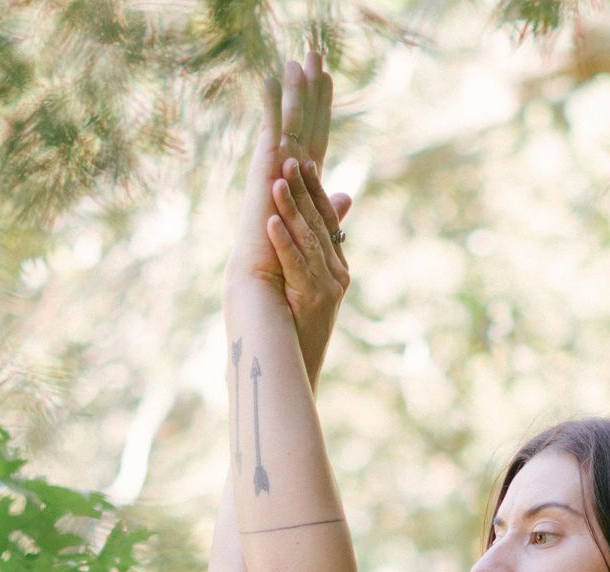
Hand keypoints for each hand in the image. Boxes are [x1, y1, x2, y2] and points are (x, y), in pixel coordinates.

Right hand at [226, 47, 352, 295]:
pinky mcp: (266, 171)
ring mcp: (275, 167)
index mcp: (300, 181)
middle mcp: (285, 169)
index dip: (322, 107)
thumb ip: (331, 207)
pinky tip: (271, 75)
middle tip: (314, 47)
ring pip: (291, 118)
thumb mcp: (320, 228)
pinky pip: (271, 129)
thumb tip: (347, 194)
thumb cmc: (288, 267)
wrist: (266, 284)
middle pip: (304, 119)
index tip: (327, 78)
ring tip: (303, 52)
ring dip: (297, 86)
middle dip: (310, 85)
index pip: (316, 136)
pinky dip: (271, 103)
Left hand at [267, 154, 351, 380]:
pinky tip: (272, 222)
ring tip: (276, 183)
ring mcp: (329, 288)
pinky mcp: (315, 301)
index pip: (327, 220)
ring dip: (291, 210)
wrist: (296, 373)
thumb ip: (316, 252)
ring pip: (309, 240)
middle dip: (302, 191)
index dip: (315, 190)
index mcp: (336, 268)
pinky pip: (297, 265)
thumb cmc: (297, 333)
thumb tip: (328, 216)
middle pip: (319, 224)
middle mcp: (337, 275)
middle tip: (288, 160)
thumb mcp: (310, 289)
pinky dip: (284, 242)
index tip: (301, 161)